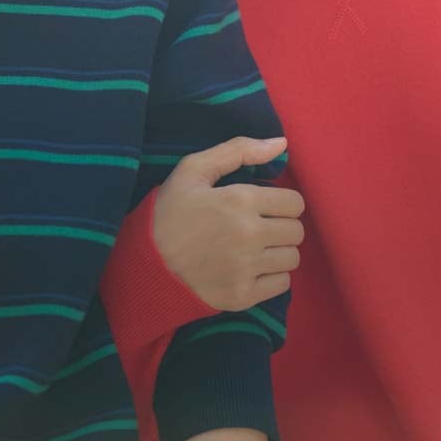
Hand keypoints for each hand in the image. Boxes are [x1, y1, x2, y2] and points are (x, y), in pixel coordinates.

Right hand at [153, 136, 304, 311]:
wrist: (144, 262)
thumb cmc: (170, 211)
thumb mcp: (194, 169)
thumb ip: (240, 150)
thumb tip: (282, 144)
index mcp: (241, 200)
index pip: (295, 203)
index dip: (281, 202)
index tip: (264, 206)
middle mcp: (249, 235)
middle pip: (296, 231)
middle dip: (281, 225)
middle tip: (259, 226)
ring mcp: (246, 268)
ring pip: (292, 258)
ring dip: (278, 251)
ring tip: (255, 247)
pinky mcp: (241, 296)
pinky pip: (282, 284)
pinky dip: (272, 276)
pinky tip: (250, 268)